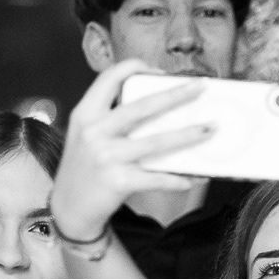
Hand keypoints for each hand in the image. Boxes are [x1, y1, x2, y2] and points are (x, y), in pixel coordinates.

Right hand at [53, 60, 210, 236]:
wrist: (69, 209)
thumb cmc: (84, 169)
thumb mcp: (85, 135)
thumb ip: (109, 118)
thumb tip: (157, 106)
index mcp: (86, 114)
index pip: (110, 77)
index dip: (136, 68)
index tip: (160, 71)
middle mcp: (94, 132)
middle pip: (142, 106)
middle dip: (176, 94)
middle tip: (200, 86)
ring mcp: (107, 157)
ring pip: (157, 142)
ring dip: (189, 135)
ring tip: (210, 129)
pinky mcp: (118, 182)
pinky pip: (157, 178)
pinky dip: (179, 178)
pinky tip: (195, 176)